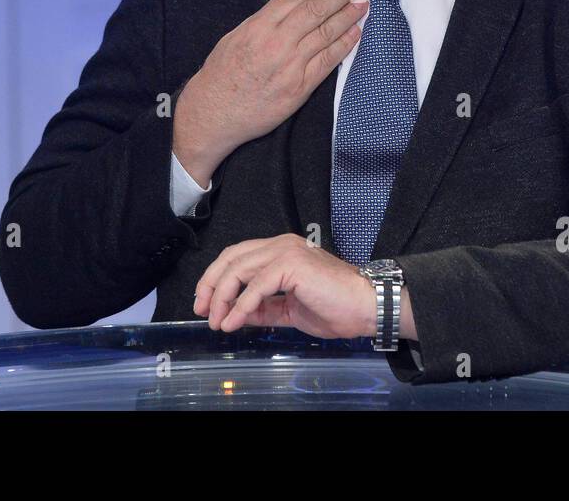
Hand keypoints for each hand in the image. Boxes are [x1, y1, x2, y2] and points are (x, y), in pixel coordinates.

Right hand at [173, 0, 367, 184]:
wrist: (214, 113)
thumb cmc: (222, 75)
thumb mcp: (236, 36)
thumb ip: (264, 22)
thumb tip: (292, 8)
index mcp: (258, 27)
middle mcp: (275, 43)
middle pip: (316, 10)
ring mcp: (290, 65)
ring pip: (326, 33)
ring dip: (348, 17)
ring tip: (361, 6)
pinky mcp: (300, 87)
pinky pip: (328, 61)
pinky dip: (344, 45)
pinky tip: (355, 34)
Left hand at [193, 234, 376, 338]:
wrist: (366, 306)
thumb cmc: (335, 307)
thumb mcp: (289, 309)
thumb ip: (263, 308)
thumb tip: (236, 315)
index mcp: (281, 250)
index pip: (237, 256)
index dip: (216, 278)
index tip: (205, 304)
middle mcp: (281, 244)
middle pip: (231, 258)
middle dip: (211, 286)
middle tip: (202, 311)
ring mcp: (286, 251)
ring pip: (239, 269)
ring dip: (222, 299)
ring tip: (217, 322)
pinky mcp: (292, 264)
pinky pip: (255, 286)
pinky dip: (241, 306)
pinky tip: (234, 323)